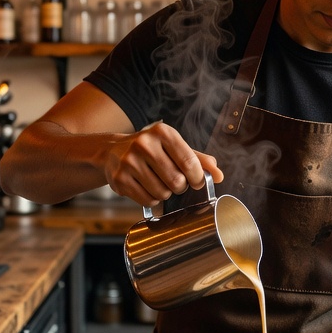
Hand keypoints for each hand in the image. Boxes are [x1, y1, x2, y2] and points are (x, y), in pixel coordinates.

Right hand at [102, 121, 222, 206]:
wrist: (112, 152)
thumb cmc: (151, 150)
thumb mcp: (173, 147)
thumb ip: (198, 159)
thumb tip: (219, 175)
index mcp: (162, 132)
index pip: (189, 161)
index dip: (198, 177)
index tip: (198, 181)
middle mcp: (144, 144)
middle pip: (176, 181)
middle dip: (180, 186)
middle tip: (175, 181)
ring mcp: (129, 162)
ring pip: (162, 193)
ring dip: (165, 193)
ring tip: (158, 182)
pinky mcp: (120, 179)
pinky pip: (147, 200)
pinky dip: (152, 199)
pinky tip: (146, 187)